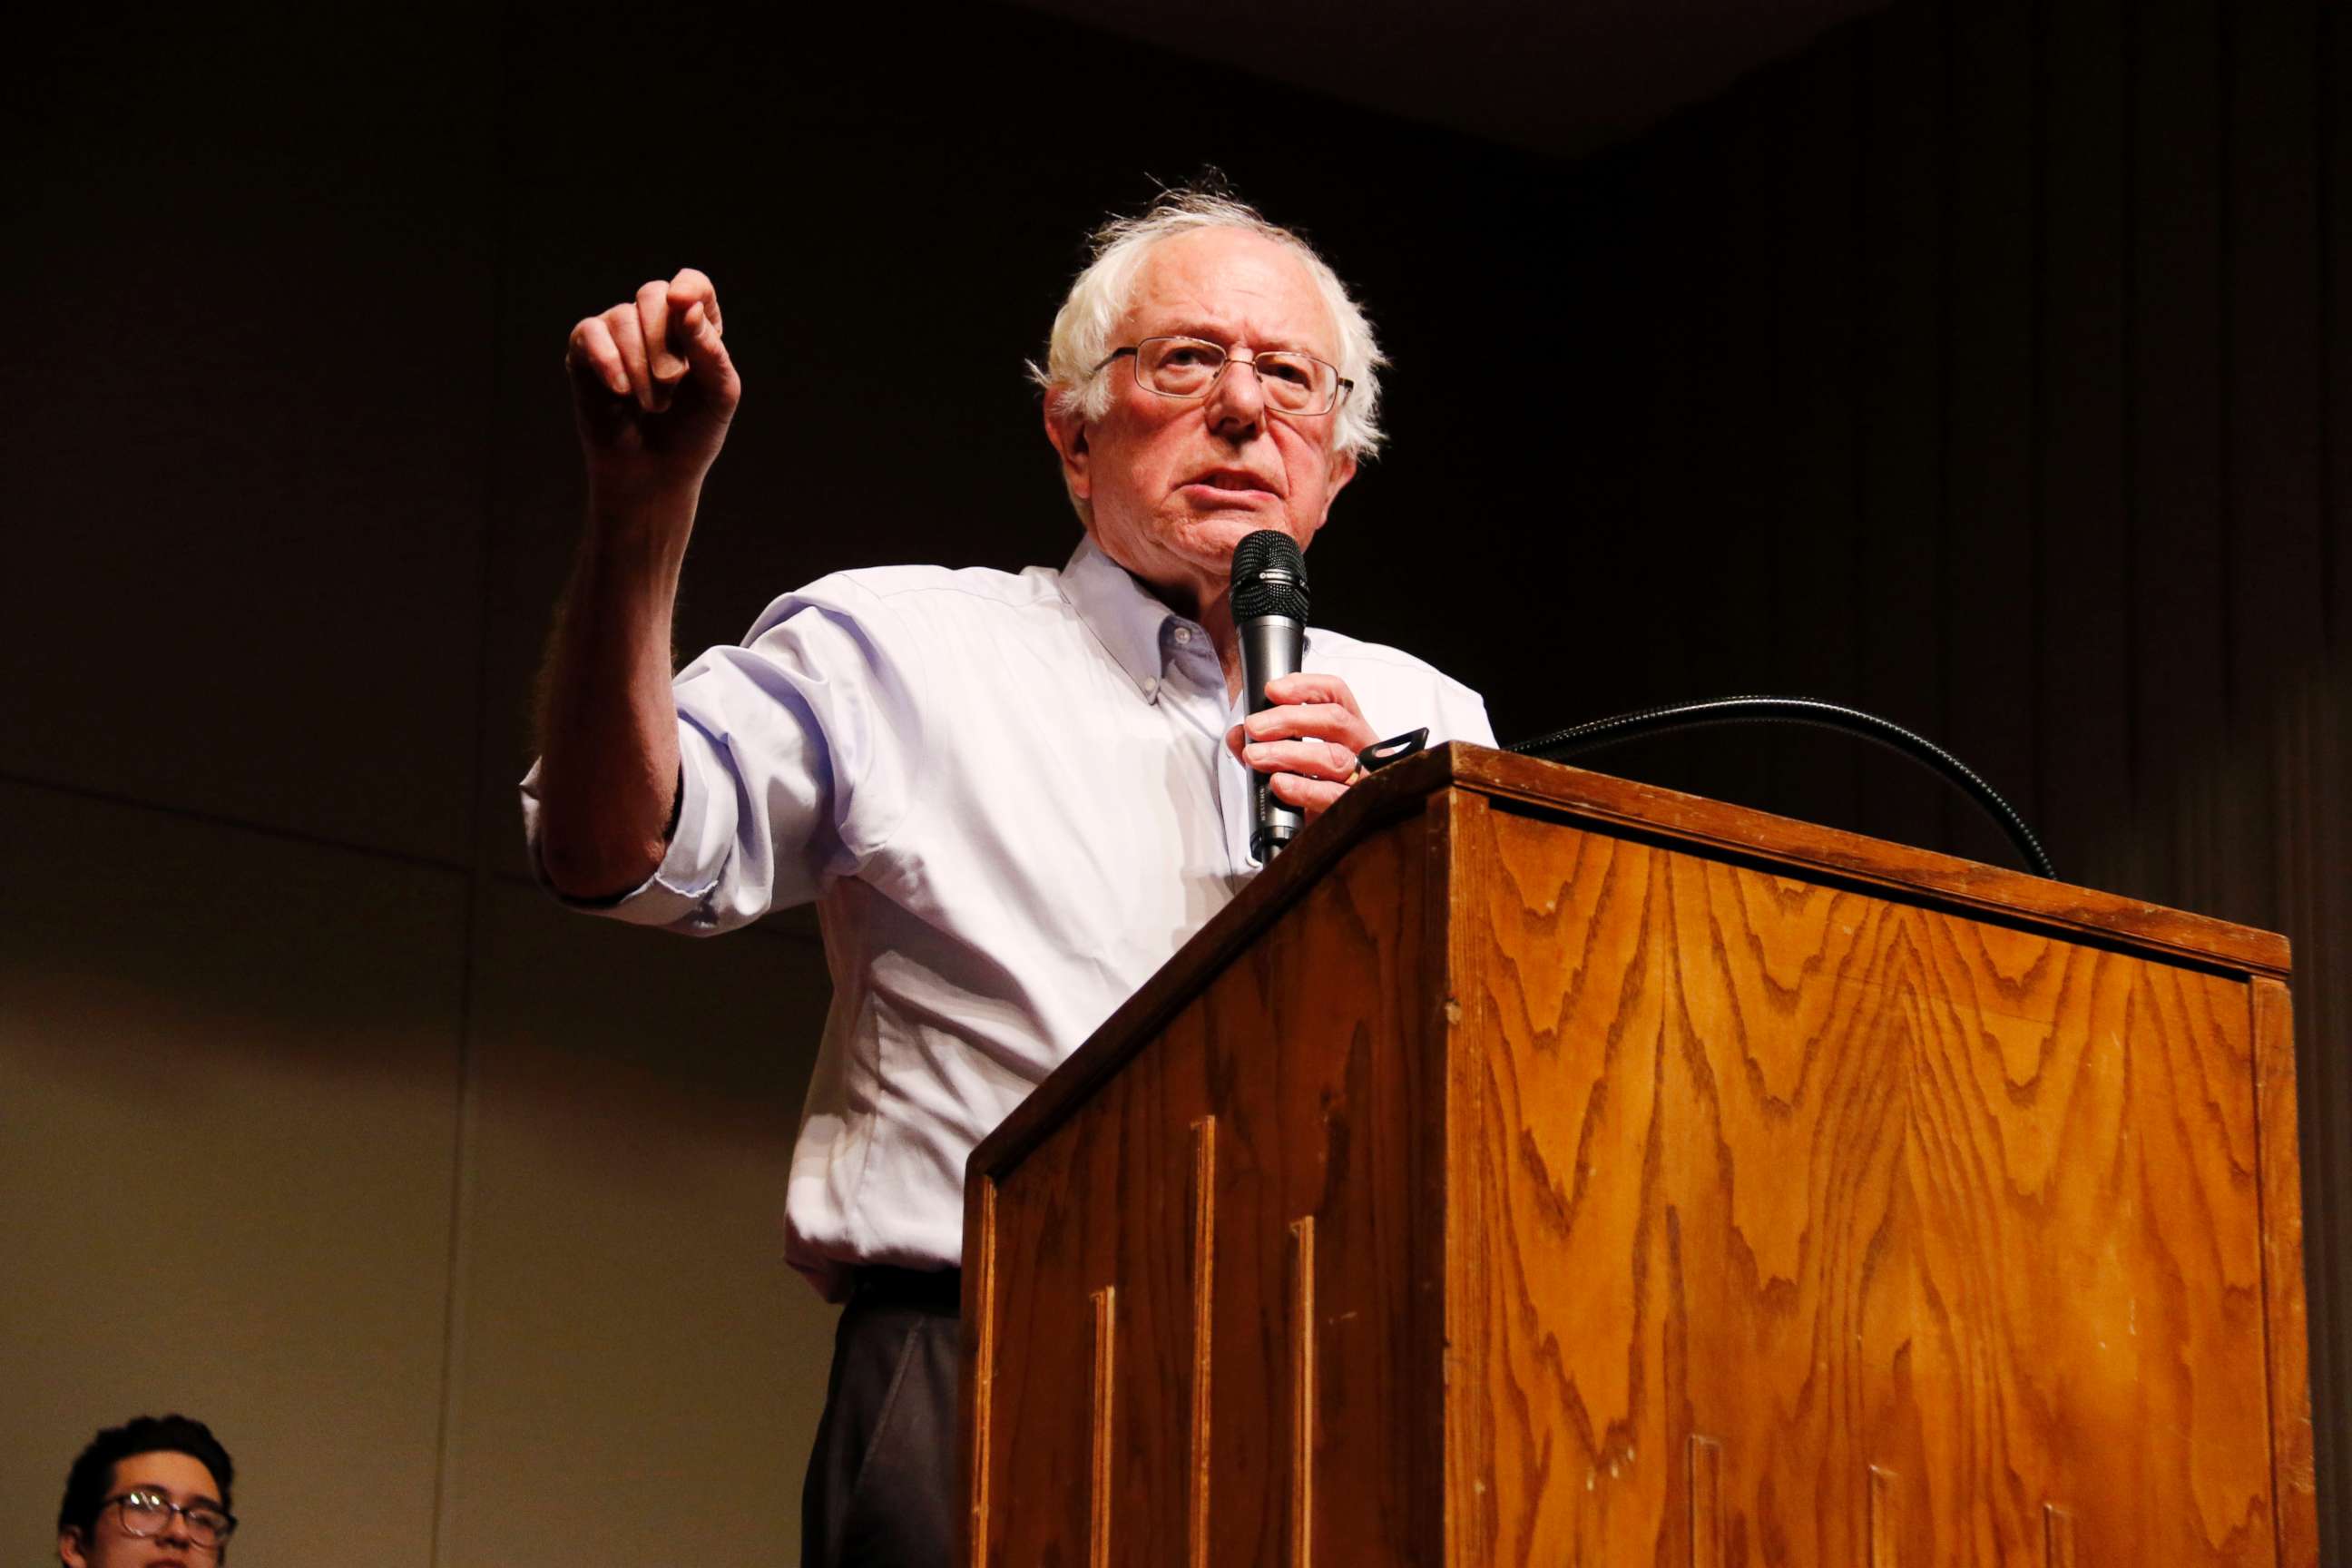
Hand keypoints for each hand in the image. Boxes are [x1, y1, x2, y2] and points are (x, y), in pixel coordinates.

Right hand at [565, 267, 740, 508]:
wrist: (654, 475)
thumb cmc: (692, 435)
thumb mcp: (718, 395)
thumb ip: (710, 350)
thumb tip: (684, 304)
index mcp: (694, 329)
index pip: (692, 285)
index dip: (688, 287)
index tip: (683, 305)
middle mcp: (654, 324)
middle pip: (653, 295)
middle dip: (663, 341)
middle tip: (671, 383)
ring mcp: (618, 335)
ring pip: (622, 317)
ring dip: (640, 366)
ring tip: (652, 404)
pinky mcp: (585, 352)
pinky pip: (589, 332)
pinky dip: (607, 359)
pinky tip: (620, 389)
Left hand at [1224, 672, 1380, 822]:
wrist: (1335, 837)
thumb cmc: (1318, 793)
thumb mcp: (1289, 764)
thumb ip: (1264, 746)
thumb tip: (1237, 735)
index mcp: (1349, 730)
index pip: (1336, 695)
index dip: (1305, 686)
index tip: (1273, 690)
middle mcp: (1363, 749)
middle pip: (1335, 720)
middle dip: (1289, 719)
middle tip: (1255, 727)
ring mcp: (1363, 780)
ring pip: (1334, 757)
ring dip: (1289, 753)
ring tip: (1257, 757)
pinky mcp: (1356, 810)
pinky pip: (1333, 795)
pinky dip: (1303, 787)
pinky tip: (1279, 784)